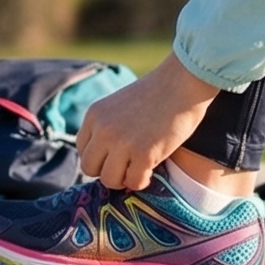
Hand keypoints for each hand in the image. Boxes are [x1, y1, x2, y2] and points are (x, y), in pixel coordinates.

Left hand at [77, 54, 221, 190]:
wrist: (182, 82)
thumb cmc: (157, 92)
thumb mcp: (118, 105)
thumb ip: (107, 126)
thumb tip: (106, 156)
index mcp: (94, 115)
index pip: (82, 150)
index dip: (100, 157)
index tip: (116, 156)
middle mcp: (103, 130)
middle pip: (89, 168)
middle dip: (108, 171)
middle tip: (126, 165)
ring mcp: (122, 143)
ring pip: (109, 180)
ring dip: (124, 179)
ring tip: (139, 168)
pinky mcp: (144, 154)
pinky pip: (134, 182)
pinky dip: (142, 180)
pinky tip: (151, 169)